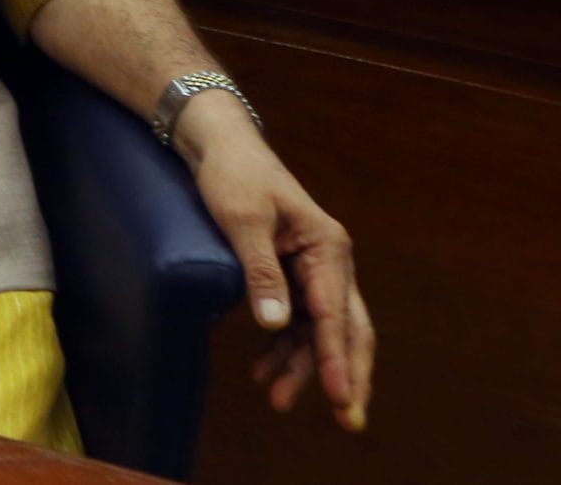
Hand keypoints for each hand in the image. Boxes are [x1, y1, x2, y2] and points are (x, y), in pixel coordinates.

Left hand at [178, 92, 374, 431]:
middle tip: (346, 420)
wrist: (218, 143)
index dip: (336, 359)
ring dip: (304, 365)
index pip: (335, 315)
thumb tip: (275, 325)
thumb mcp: (242, 220)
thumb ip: (260, 271)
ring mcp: (313, 269)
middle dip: (345, 374)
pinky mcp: (292, 273)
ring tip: (277, 398)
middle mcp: (330, 261)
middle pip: (346, 328)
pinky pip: (298, 320)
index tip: (339, 398)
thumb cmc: (232, 174)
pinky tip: (264, 370)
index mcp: (328, 247)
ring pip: (320, 330)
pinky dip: (285, 346)